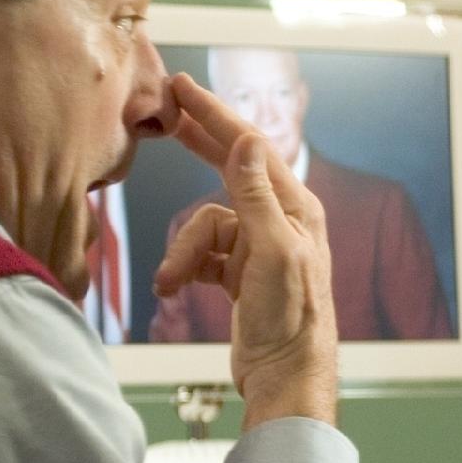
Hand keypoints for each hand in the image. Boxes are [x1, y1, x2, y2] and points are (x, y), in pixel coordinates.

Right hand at [155, 72, 337, 426]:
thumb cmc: (290, 319)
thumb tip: (247, 140)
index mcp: (296, 207)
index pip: (250, 147)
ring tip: (170, 281)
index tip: (183, 86)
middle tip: (165, 114)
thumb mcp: (273, 252)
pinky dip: (184, 268)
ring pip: (204, 225)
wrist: (286, 376)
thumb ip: (256, 196)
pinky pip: (201, 254)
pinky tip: (174, 287)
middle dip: (197, 143)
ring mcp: (258, 246)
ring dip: (182, 251)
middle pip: (230, 166)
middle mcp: (280, 220)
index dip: (215, 115)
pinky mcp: (240, 273)